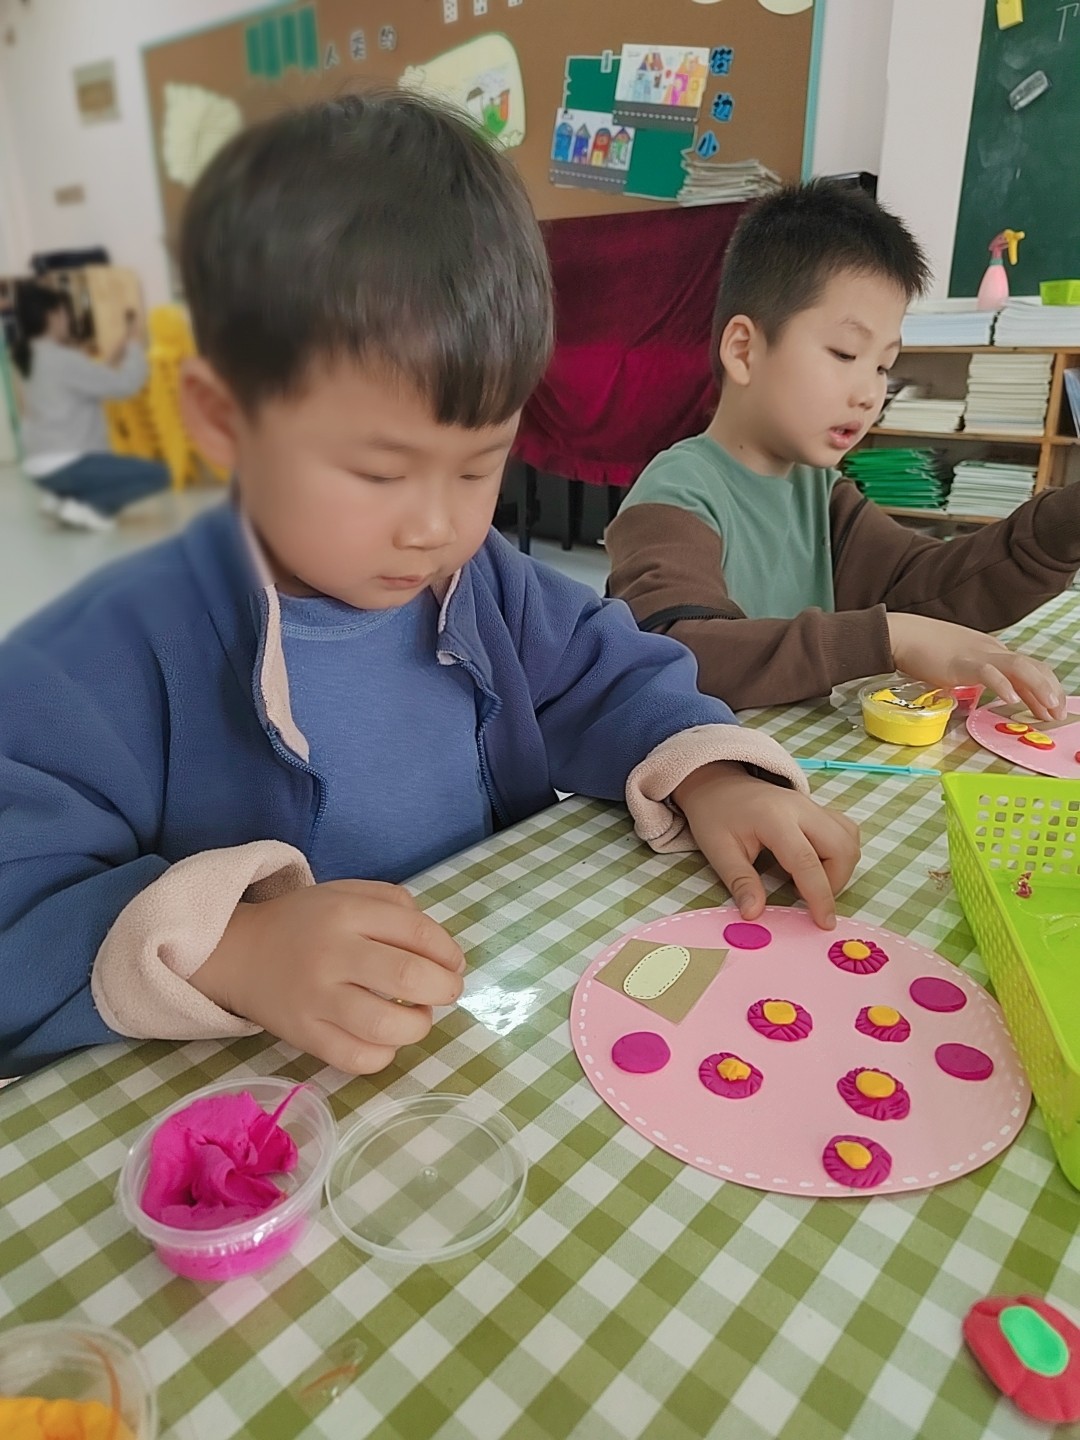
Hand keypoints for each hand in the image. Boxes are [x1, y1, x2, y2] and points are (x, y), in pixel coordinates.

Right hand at [191, 879, 465, 1072]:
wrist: (239, 951)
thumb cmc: (307, 922)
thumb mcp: (348, 893)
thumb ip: (396, 906)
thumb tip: (441, 948)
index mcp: (347, 912)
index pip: (418, 933)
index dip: (448, 952)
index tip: (454, 963)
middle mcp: (332, 953)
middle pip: (408, 976)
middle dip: (444, 988)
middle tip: (447, 991)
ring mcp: (316, 999)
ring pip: (385, 1025)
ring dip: (418, 1025)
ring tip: (417, 1017)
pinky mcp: (304, 1036)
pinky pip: (356, 1058)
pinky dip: (384, 1055)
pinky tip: (386, 1040)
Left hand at [673, 761, 859, 928]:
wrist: (719, 784)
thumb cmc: (716, 815)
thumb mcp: (718, 850)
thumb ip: (740, 882)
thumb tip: (754, 914)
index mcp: (774, 818)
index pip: (807, 860)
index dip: (819, 895)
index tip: (824, 922)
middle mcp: (801, 808)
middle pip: (841, 848)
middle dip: (834, 882)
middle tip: (805, 896)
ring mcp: (813, 806)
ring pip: (849, 840)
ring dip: (839, 868)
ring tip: (807, 880)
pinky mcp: (819, 810)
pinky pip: (846, 832)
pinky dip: (840, 853)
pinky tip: (816, 863)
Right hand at [887, 612, 1065, 721]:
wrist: (901, 634)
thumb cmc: (923, 649)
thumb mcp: (957, 662)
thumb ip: (972, 674)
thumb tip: (978, 691)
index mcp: (991, 650)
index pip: (1029, 667)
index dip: (1045, 686)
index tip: (1051, 707)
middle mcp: (991, 650)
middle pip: (1032, 667)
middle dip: (1050, 691)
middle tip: (1057, 714)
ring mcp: (978, 655)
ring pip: (1020, 668)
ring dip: (1038, 690)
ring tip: (1047, 710)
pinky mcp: (962, 663)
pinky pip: (989, 674)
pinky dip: (1003, 687)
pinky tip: (1012, 701)